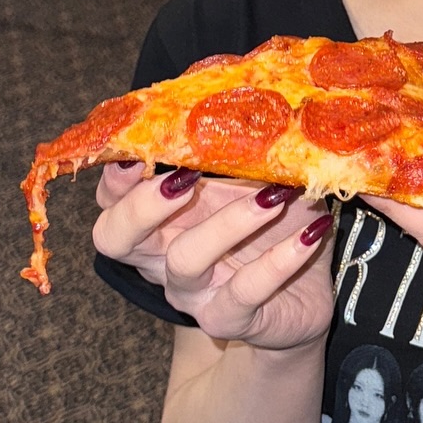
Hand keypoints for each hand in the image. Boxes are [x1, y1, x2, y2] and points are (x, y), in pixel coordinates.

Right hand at [94, 162, 333, 348]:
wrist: (304, 293)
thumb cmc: (271, 224)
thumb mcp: (253, 180)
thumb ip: (238, 151)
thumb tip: (250, 102)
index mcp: (157, 217)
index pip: (112, 197)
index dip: (117, 174)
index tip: (144, 147)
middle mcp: (160, 257)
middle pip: (115, 238)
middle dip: (142, 205)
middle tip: (185, 177)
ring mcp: (190, 293)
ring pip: (185, 260)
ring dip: (229, 222)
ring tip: (275, 198)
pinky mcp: (227, 319)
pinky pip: (244, 291)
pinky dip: (279, 259)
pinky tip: (311, 232)